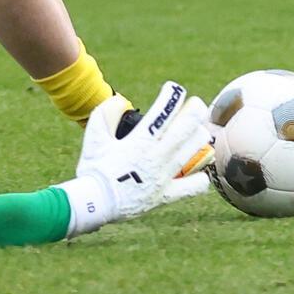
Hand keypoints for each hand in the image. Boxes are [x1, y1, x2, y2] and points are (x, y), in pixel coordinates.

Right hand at [54, 81, 215, 235]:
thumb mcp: (94, 136)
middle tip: (196, 104)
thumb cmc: (94, 169)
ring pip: (194, 152)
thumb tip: (122, 102)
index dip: (171, 96)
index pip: (162, 113)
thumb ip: (106, 113)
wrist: (94, 204)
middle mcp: (156, 157)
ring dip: (200, 137)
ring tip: (199, 131)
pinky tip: (198, 170)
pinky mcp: (166, 195)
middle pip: (186, 128)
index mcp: (139, 142)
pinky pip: (193, 187)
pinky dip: (200, 178)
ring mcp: (164, 177)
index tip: (174, 89)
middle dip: (195, 110)